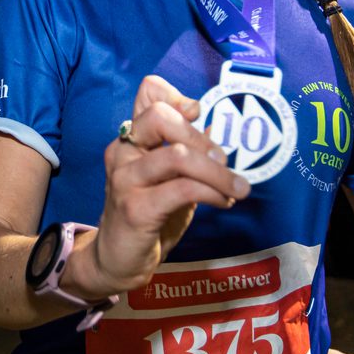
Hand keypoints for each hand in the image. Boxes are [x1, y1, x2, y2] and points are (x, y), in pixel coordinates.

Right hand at [75, 74, 248, 296]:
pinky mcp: (134, 208)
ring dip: (217, 172)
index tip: (199, 115)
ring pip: (178, 155)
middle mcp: (123, 151)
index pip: (148, 92)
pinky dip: (212, 193)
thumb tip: (212, 124)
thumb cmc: (148, 217)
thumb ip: (185, 151)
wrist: (117, 261)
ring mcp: (125, 179)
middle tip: (224, 160)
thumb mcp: (170, 178)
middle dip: (201, 137)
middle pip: (160, 115)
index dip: (177, 97)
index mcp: (132, 138)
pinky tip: (223, 202)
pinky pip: (182, 189)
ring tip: (237, 188)